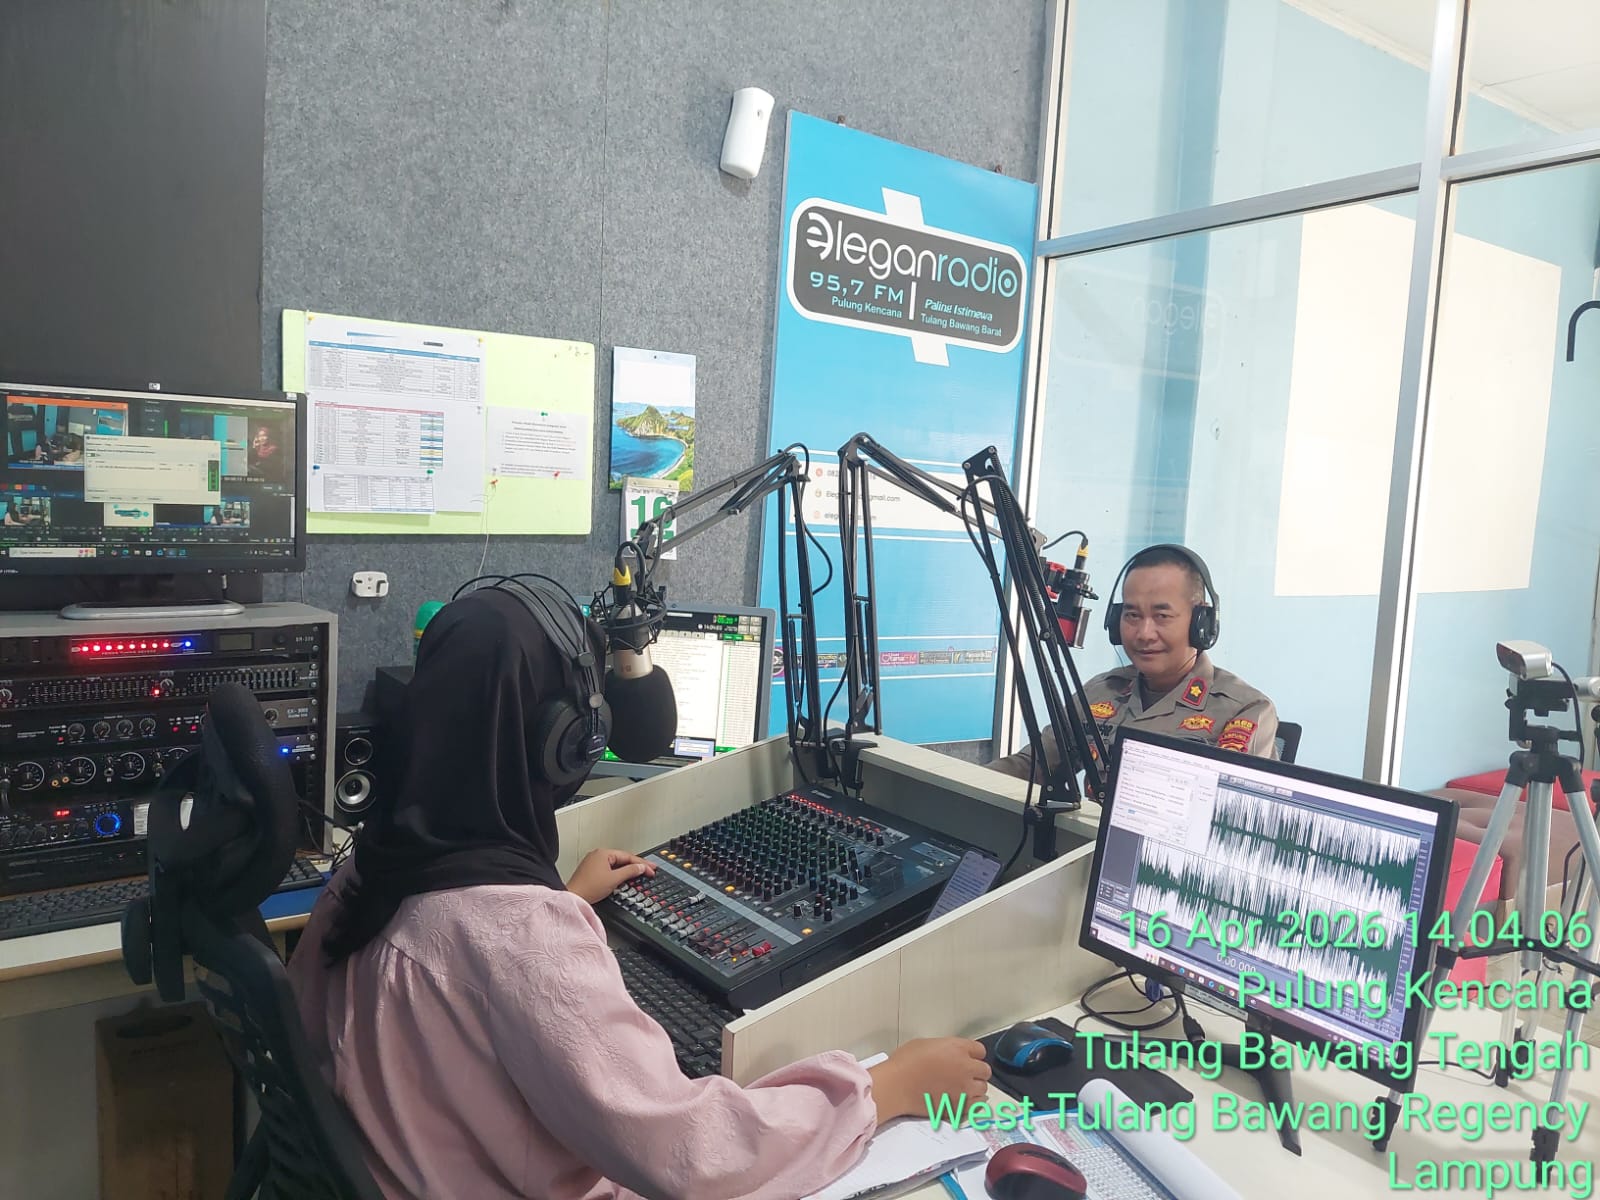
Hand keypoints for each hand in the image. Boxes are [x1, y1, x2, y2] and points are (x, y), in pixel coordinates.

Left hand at [567, 848, 654, 904]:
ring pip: (616, 865)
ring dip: (627, 870)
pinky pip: (609, 870)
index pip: (627, 856)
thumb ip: (630, 872)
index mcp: (603, 853)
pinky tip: (624, 879)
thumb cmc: (588, 887)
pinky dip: (618, 874)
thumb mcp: (614, 879)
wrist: (573, 897)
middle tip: (649, 870)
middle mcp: (598, 855)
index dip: (641, 864)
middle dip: (636, 866)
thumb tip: (640, 868)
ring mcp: (594, 863)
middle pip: (622, 859)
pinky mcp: (591, 872)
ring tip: (639, 875)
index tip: (651, 869)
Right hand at [867, 1037, 989, 1123]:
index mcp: (958, 1048)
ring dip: (975, 1088)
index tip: (968, 1058)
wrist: (897, 1086)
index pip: (980, 1050)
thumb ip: (945, 1048)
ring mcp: (964, 1089)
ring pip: (983, 1089)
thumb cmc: (905, 1063)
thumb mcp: (926, 1044)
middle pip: (985, 1070)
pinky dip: (973, 1103)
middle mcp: (966, 1068)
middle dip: (976, 1072)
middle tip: (965, 1074)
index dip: (973, 1054)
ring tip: (964, 1088)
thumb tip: (948, 1055)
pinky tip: (965, 1100)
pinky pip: (977, 1105)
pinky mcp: (959, 1107)